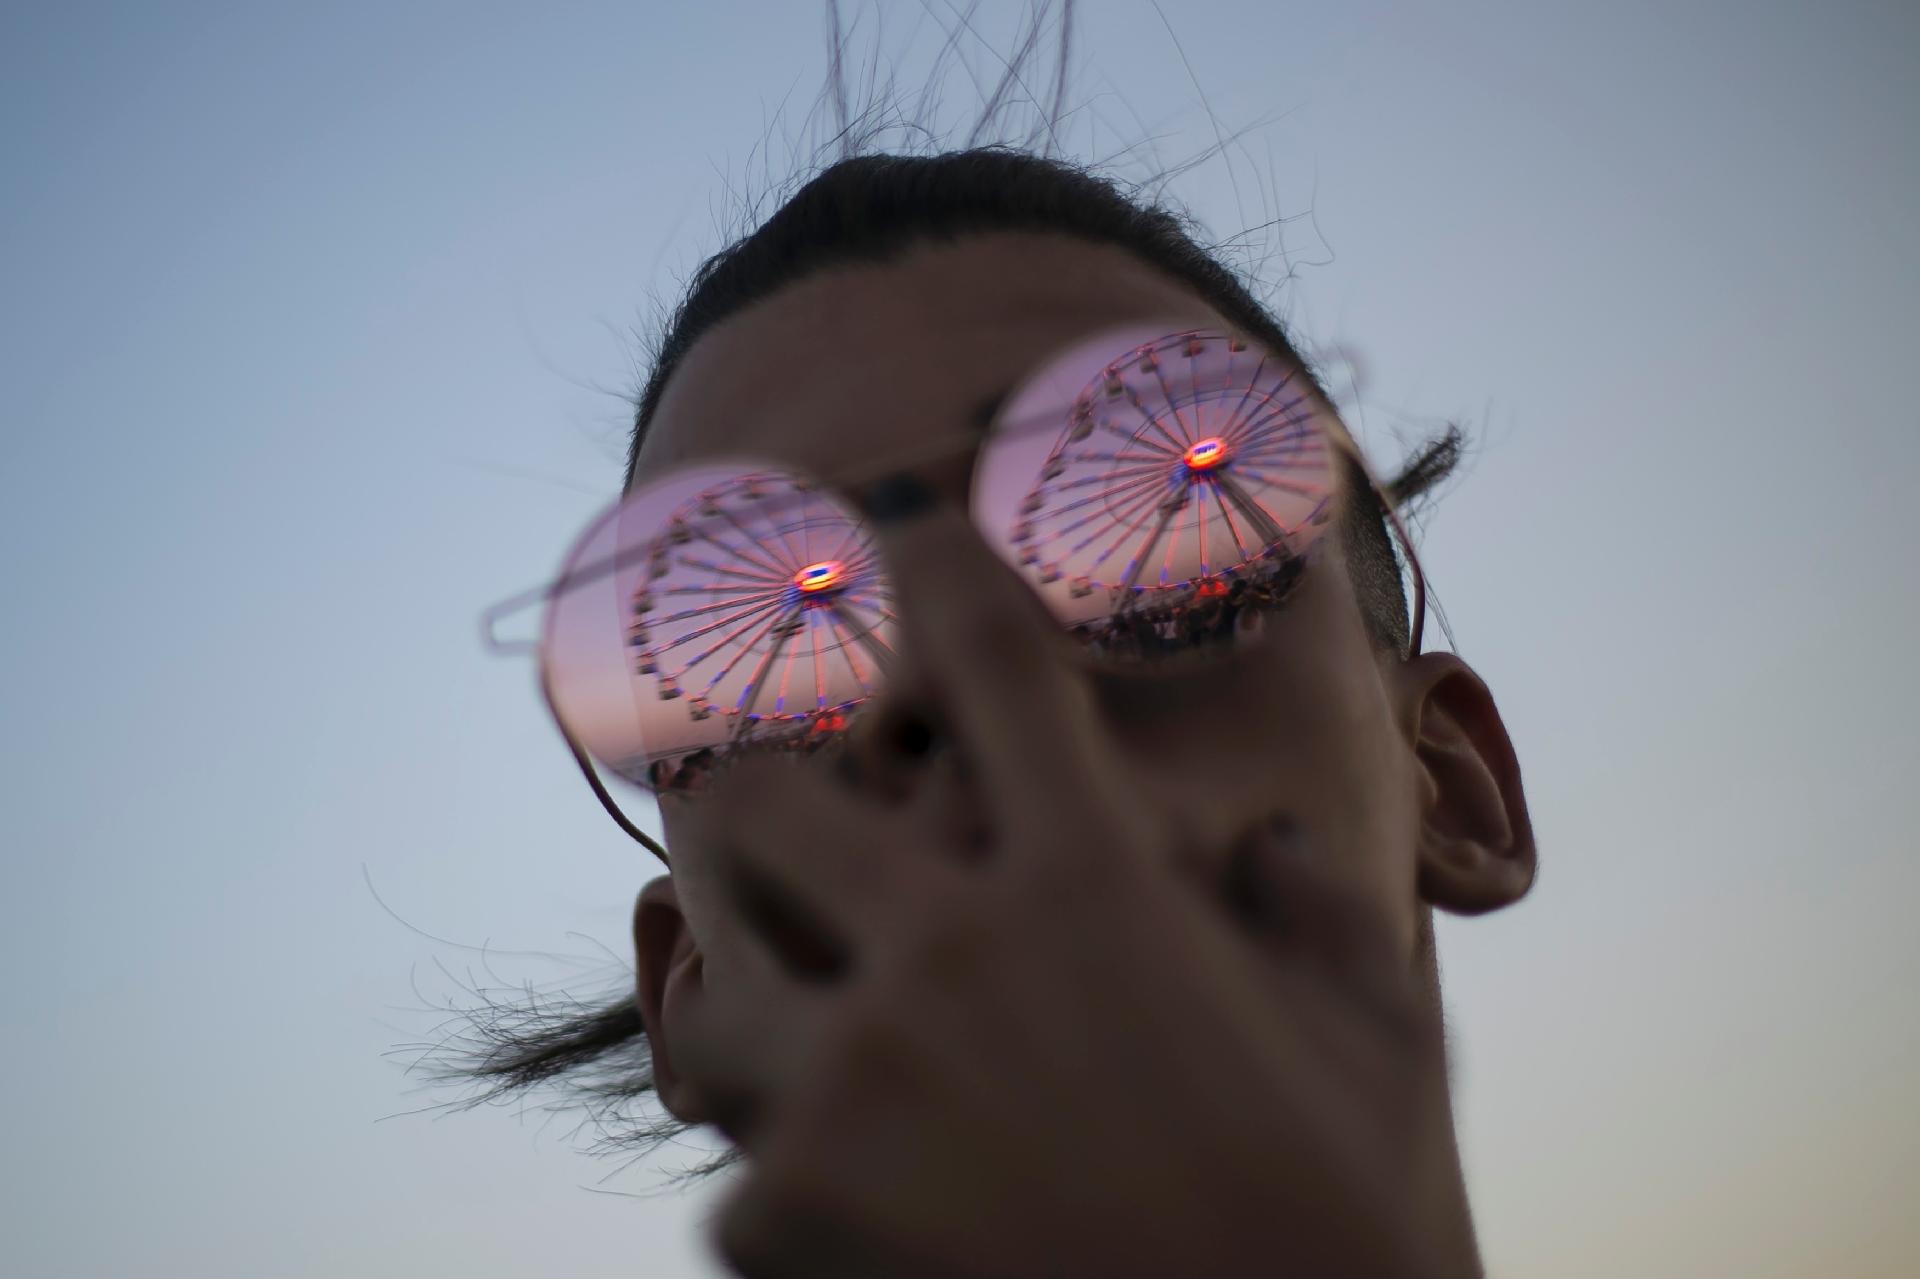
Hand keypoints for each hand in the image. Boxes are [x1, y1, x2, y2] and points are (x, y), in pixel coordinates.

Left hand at [678, 503, 1479, 1278]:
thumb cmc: (1348, 1233)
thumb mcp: (1383, 1049)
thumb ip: (1320, 916)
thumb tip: (1275, 842)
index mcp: (1097, 893)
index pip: (997, 670)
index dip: (941, 575)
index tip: (903, 540)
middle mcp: (952, 962)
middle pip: (760, 801)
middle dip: (753, 799)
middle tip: (770, 820)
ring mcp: (851, 1092)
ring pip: (712, 993)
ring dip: (752, 1006)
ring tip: (809, 1043)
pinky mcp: (783, 1223)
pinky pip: (740, 1176)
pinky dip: (795, 1195)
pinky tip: (867, 1221)